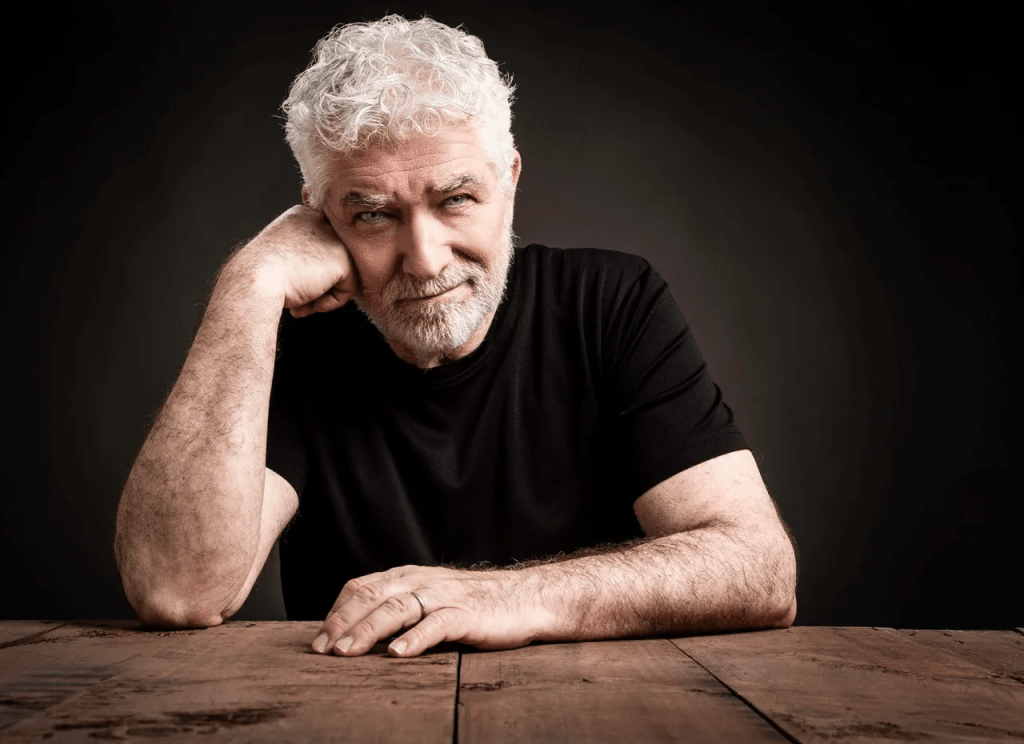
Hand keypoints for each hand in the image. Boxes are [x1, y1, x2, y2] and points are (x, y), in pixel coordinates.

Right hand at [223, 205, 356, 317]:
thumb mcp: (279, 256)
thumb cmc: (259, 275)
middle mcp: (319, 220)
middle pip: (332, 260)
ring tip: (303, 305)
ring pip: (342, 274)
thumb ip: (302, 256)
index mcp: (300, 215)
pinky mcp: (342, 258)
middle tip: (300, 301)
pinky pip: (348, 288)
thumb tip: (321, 273)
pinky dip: (332, 302)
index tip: (290, 284)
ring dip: (324, 294)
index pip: (320, 245)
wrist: (256, 281)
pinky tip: (310, 304)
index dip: (307, 271)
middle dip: (319, 283)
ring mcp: (333, 238)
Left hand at [310, 565, 553, 657]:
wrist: (525, 598)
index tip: (318, 639)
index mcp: (409, 576)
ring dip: (368, 630)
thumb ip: (399, 606)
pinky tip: (398, 653)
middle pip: (373, 596)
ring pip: (398, 608)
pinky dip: (415, 638)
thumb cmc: (475, 604)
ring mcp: (445, 596)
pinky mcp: (467, 614)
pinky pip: (437, 624)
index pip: (362, 587)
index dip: (337, 612)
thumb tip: (357, 632)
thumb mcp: (430, 598)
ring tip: (347, 652)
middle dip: (343, 623)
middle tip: (322, 649)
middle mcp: (422, 582)